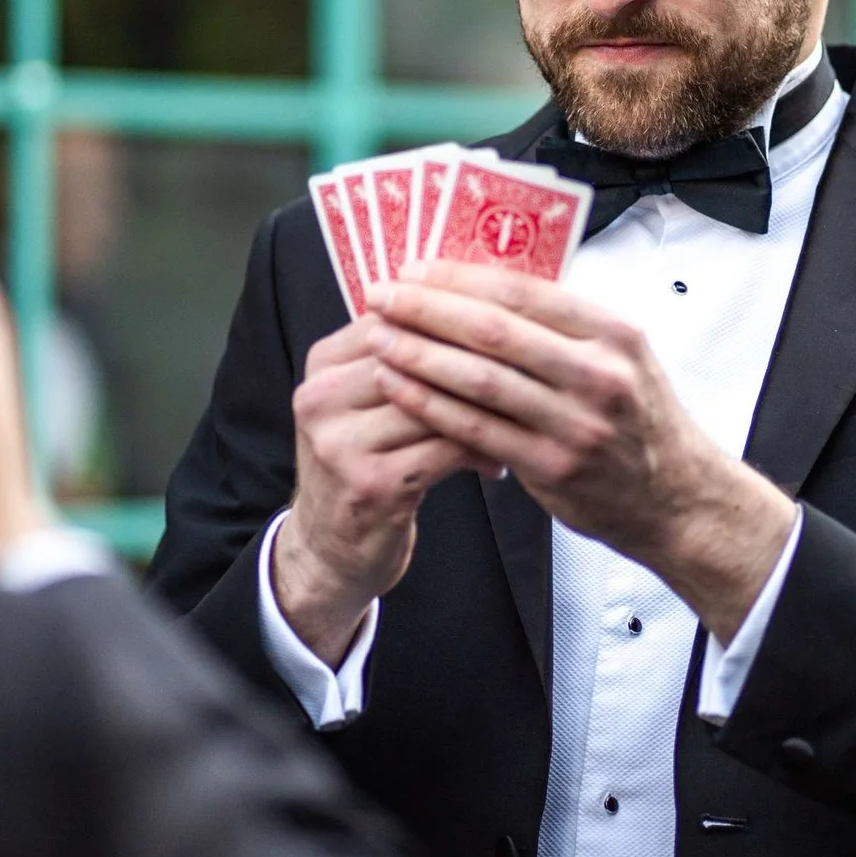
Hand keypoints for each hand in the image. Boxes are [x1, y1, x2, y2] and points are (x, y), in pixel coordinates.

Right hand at [274, 317, 495, 664]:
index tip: (509, 327)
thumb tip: (483, 307)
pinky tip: (498, 462)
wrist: (328, 549)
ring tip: (523, 416)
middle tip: (532, 367)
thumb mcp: (366, 403)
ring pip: (437, 403)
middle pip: (418, 357)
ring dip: (487, 411)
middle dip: (480, 362)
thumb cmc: (365, 464)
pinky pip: (445, 450)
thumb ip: (406, 358)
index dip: (458, 318)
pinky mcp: (370, 484)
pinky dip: (480, 452)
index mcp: (324, 363)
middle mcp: (323, 397)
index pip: (399, 317)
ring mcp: (341, 443)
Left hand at [362, 263, 795, 642]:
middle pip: (495, 331)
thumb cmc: (636, 420)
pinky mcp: (554, 467)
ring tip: (378, 338)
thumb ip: (563, 325)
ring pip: (481, 380)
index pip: (524, 290)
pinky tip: (400, 387)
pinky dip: (433, 405)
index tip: (413, 267)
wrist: (677, 499)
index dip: (460, 277)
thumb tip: (481, 284)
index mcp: (613, 332)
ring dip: (420, 355)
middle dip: (428, 309)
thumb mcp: (621, 357)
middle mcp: (599, 374)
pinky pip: (478, 430)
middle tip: (381, 296)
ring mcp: (577, 424)